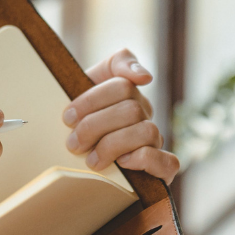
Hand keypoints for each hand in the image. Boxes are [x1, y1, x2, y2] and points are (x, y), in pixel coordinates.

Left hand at [63, 49, 179, 181]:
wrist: (74, 166)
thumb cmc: (79, 126)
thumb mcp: (82, 90)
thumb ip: (114, 66)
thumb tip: (145, 76)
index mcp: (127, 93)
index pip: (121, 84)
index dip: (92, 100)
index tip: (67, 117)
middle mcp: (145, 114)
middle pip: (131, 109)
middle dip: (96, 126)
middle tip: (73, 143)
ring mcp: (155, 140)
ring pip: (147, 131)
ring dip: (113, 145)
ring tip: (91, 159)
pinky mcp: (163, 169)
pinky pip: (167, 162)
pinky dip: (143, 160)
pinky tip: (122, 163)